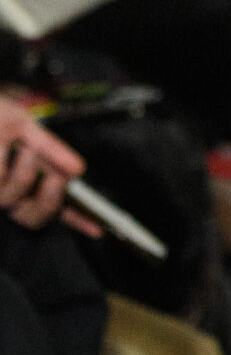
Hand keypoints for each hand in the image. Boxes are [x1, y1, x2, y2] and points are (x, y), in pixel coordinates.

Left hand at [0, 95, 87, 232]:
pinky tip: (1, 153)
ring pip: (12, 198)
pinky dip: (1, 165)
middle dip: (49, 197)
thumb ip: (50, 149)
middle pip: (36, 216)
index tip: (97, 228)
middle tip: (54, 177)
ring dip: (21, 173)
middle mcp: (11, 194)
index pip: (57, 207)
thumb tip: (78, 170)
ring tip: (21, 149)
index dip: (78, 220)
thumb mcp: (21, 125)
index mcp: (29, 180)